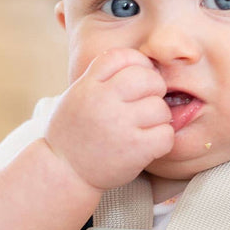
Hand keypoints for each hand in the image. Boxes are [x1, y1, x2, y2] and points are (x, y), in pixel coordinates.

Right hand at [46, 48, 173, 190]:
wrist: (63, 172)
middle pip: (147, 78)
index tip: (137, 80)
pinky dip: (162, 139)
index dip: (137, 64)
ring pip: (160, 107)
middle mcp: (103, 101)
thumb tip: (140, 62)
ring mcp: (120, 125)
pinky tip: (149, 144)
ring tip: (145, 127)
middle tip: (146, 103)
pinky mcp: (135, 149)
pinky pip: (166, 134)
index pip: (123, 56)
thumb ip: (101, 77)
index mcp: (88, 86)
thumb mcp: (76, 95)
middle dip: (154, 89)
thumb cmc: (73, 133)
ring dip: (159, 118)